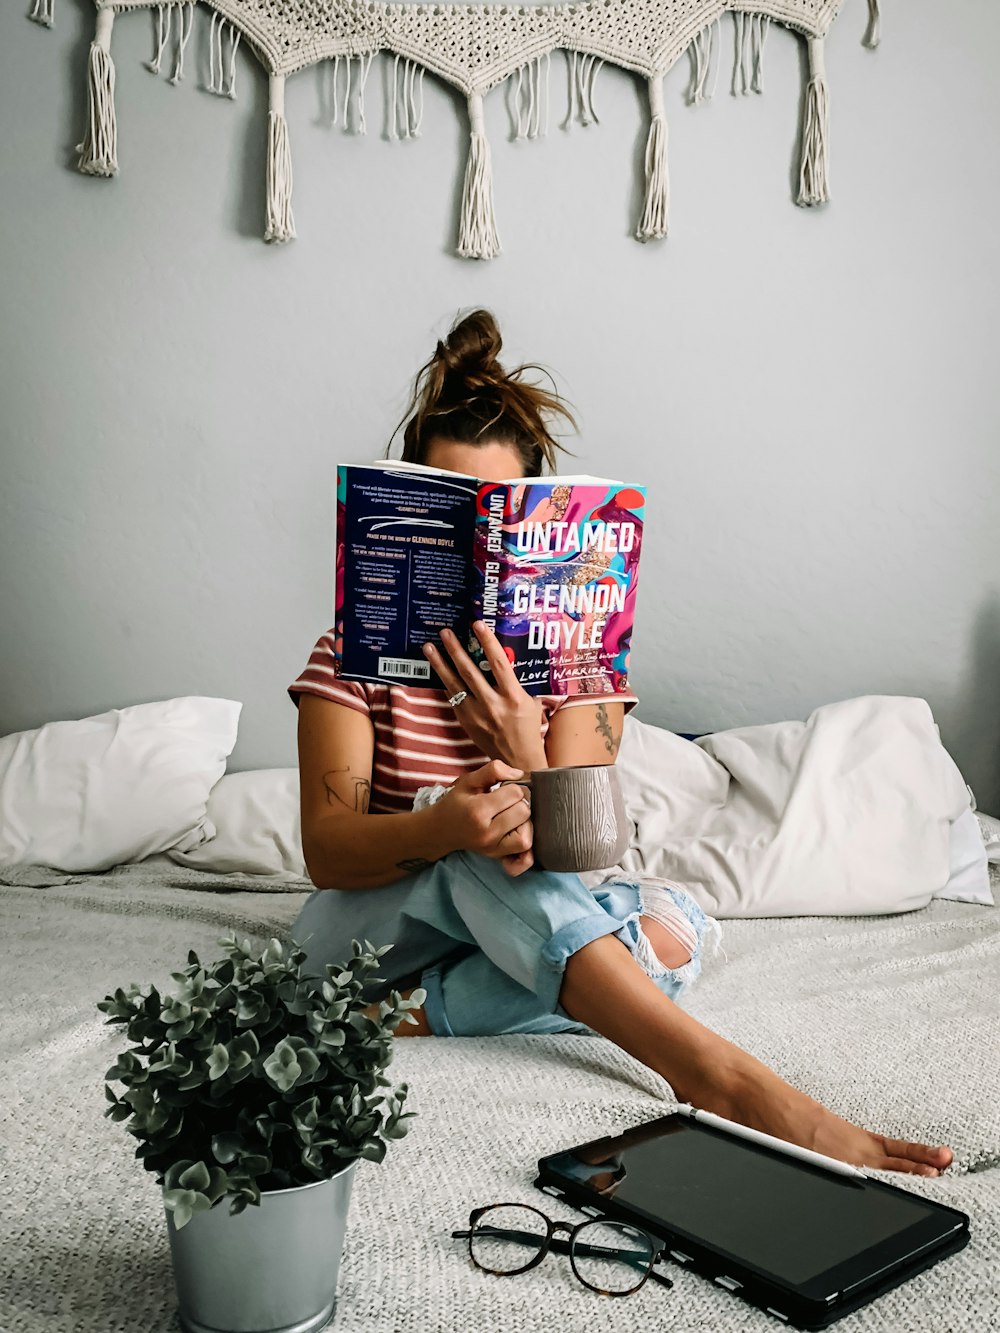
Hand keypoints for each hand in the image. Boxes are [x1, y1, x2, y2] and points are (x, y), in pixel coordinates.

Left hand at [423, 621, 546, 772]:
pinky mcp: (466, 721)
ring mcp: (477, 714)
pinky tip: (437, 669)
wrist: (517, 760)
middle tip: (445, 632)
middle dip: (455, 650)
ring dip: (440, 664)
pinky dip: (445, 682)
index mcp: (513, 697)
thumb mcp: (533, 702)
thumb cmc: (529, 729)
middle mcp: (493, 704)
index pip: (499, 663)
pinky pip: (453, 697)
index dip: (487, 642)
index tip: (477, 625)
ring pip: (455, 685)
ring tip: (429, 647)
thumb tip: (515, 659)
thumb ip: (522, 683)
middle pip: (470, 672)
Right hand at [432, 759, 533, 876]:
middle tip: (507, 802)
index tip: (502, 789)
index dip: (513, 787)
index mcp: (479, 811)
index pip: (516, 794)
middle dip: (520, 802)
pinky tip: (518, 835)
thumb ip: (494, 770)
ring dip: (524, 823)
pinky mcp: (497, 857)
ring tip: (511, 816)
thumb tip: (519, 774)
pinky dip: (527, 850)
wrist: (440, 830)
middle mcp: (487, 833)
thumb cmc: (457, 802)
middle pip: (524, 812)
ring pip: (527, 836)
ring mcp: (493, 849)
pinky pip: (524, 860)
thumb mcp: (469, 780)